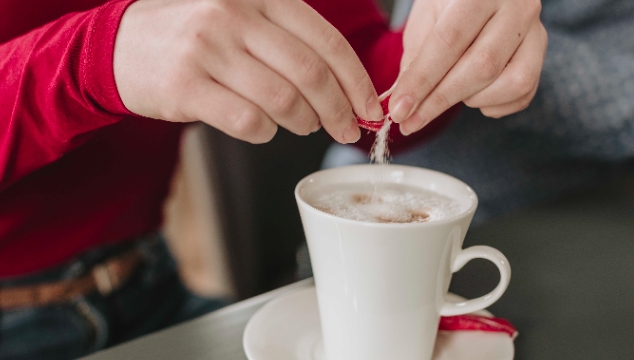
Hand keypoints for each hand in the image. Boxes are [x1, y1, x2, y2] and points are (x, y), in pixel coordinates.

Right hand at [114, 0, 383, 143]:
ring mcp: (208, 49)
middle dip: (338, 109)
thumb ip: (289, 42)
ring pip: (282, 100)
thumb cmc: (196, 38)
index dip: (356, 80)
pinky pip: (248, 121)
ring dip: (304, 122)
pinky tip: (263, 128)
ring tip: (304, 126)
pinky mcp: (186, 85)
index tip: (370, 108)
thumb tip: (345, 88)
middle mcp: (234, 15)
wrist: (121, 45)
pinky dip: (266, 133)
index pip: (326, 41)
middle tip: (347, 130)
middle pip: (310, 73)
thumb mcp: (243, 19)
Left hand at [389, 0, 547, 134]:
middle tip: (409, 122)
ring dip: (473, 99)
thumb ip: (414, 61)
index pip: (449, 42)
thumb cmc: (447, 7)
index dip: (422, 81)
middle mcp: (517, 6)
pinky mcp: (541, 54)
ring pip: (511, 83)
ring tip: (450, 92)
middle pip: (481, 66)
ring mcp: (536, 31)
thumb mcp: (425, 21)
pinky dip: (493, 105)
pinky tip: (474, 95)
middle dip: (440, 100)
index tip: (399, 110)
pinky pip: (523, 93)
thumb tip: (399, 104)